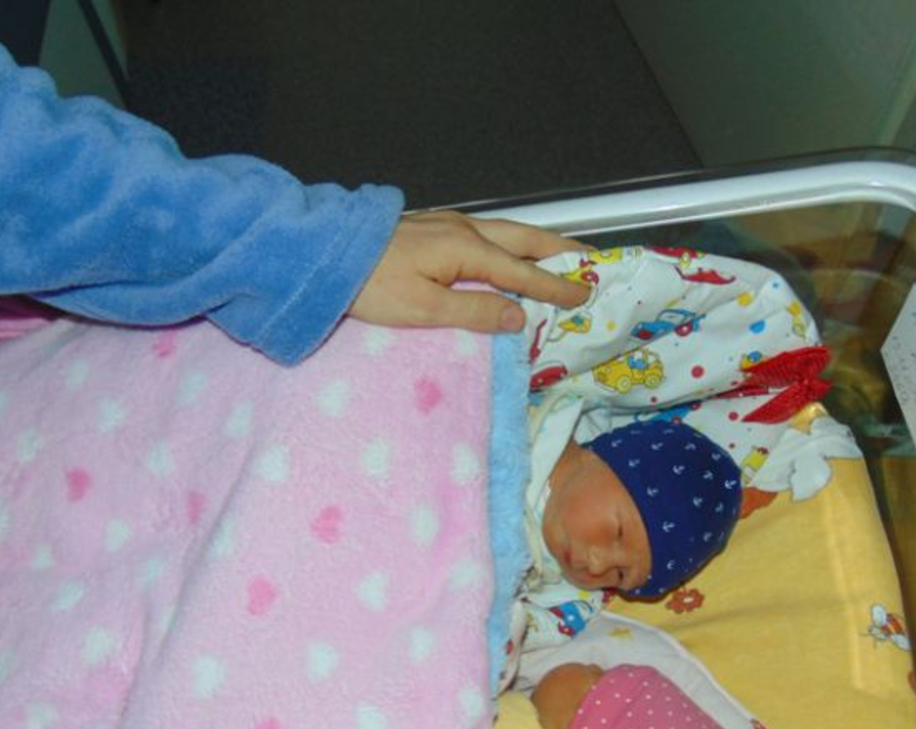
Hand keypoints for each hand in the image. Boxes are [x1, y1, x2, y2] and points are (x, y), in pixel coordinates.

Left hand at [349, 210, 588, 333]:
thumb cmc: (370, 285)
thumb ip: (475, 312)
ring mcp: (446, 223)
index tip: (583, 295)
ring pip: (505, 231)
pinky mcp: (432, 227)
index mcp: (465, 248)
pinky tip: (508, 253)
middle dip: (558, 250)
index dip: (554, 286)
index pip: (521, 272)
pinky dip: (510, 243)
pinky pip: (486, 233)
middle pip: (523, 238)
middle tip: (590, 261)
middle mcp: (462, 228)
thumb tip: (518, 317)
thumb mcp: (424, 309)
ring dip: (537, 244)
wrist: (326, 255)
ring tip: (559, 255)